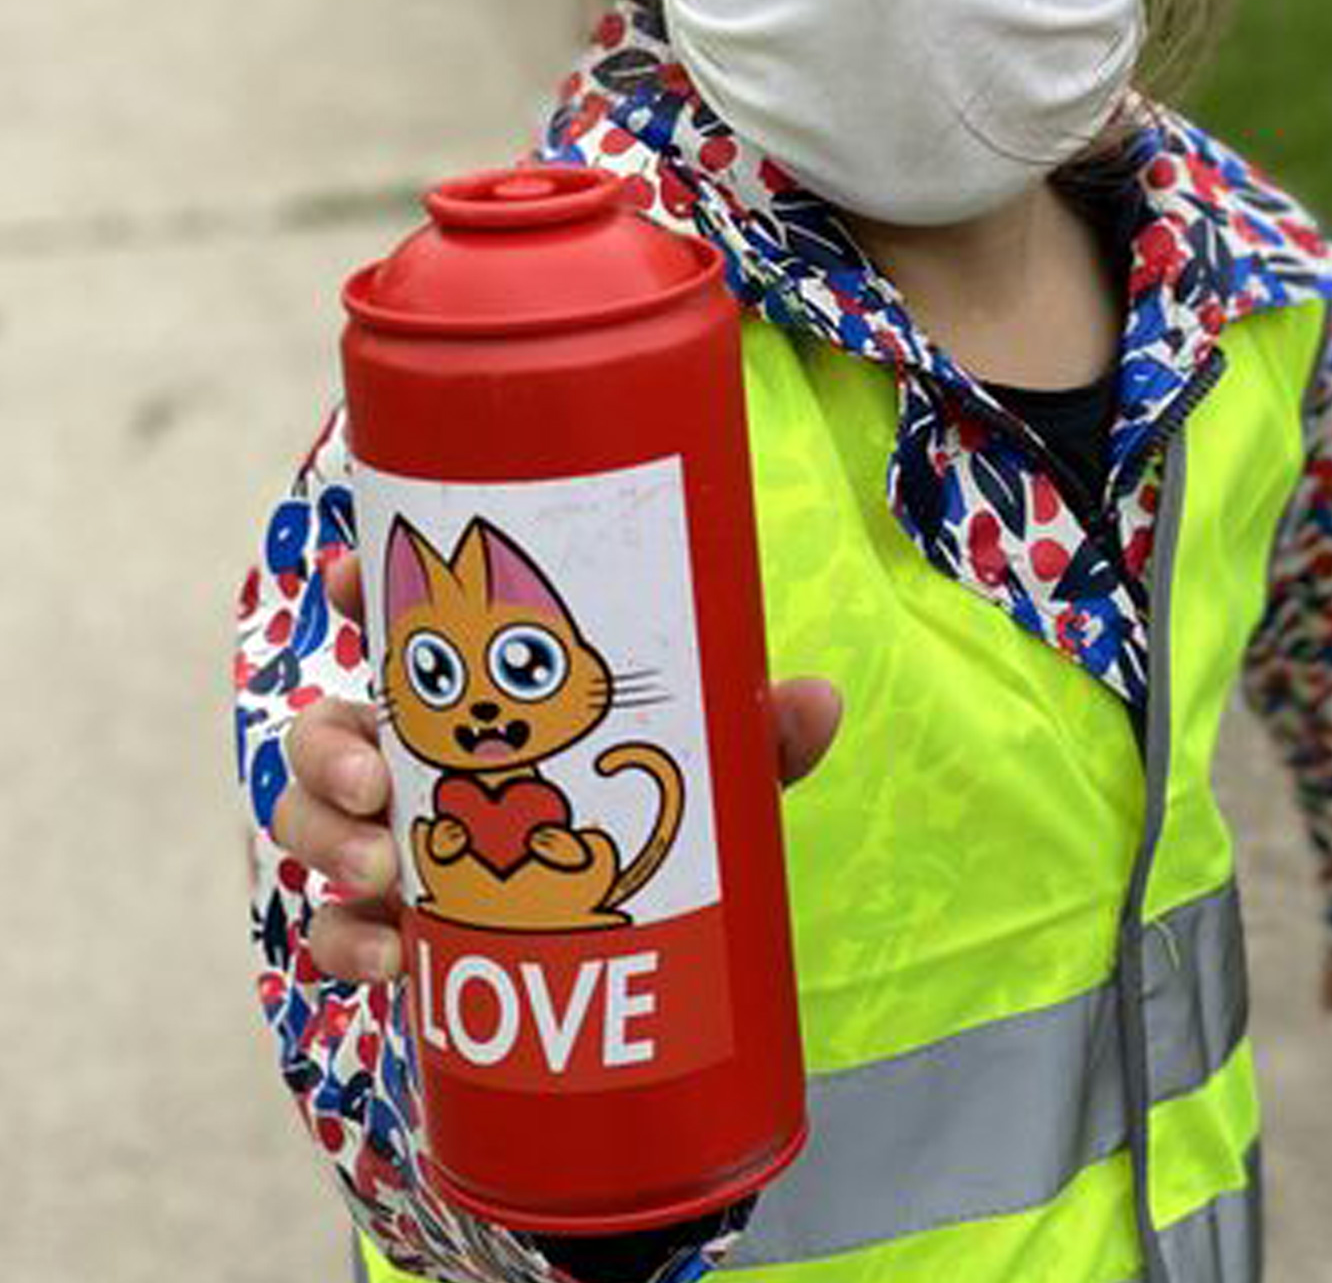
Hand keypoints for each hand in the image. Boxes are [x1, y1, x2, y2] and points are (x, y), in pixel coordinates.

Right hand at [267, 551, 843, 983]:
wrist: (640, 952)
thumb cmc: (666, 824)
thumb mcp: (716, 779)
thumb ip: (758, 739)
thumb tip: (817, 700)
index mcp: (483, 696)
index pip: (403, 627)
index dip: (362, 590)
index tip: (348, 573)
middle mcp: (421, 759)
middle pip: (329, 727)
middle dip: (329, 746)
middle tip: (380, 780)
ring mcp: (396, 842)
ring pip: (313, 820)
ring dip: (329, 839)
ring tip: (385, 871)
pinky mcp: (395, 927)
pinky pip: (334, 930)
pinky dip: (347, 941)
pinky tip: (391, 958)